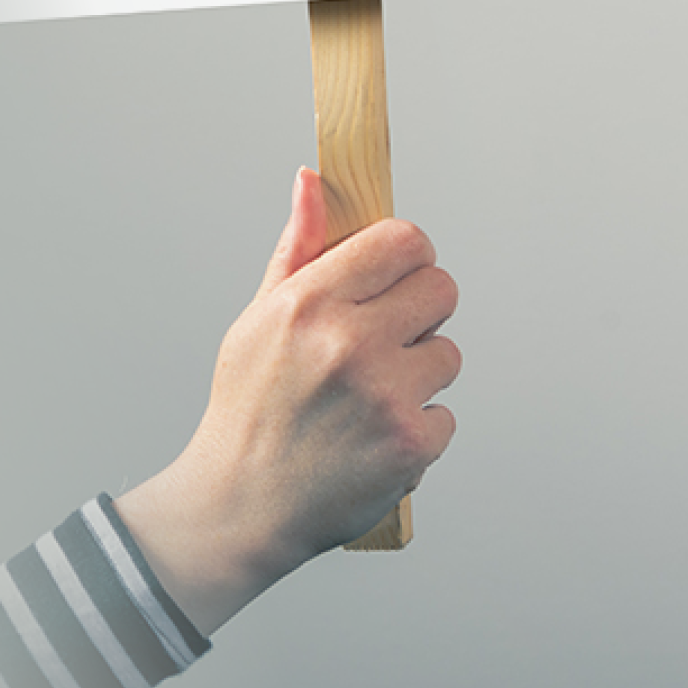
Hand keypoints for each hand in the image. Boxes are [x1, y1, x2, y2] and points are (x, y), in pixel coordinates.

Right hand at [114, 168, 461, 634]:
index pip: (403, 241)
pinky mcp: (410, 445)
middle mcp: (350, 343)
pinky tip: (374, 438)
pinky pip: (447, 414)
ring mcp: (385, 395)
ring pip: (448, 353)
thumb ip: (297, 248)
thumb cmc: (248, 410)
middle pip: (442, 288)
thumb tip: (313, 179)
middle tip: (387, 340)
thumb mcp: (257, 319)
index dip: (408, 256)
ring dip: (420, 374)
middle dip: (421, 311)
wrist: (240, 508)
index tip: (396, 277)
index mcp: (310, 302)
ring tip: (370, 398)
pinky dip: (418, 430)